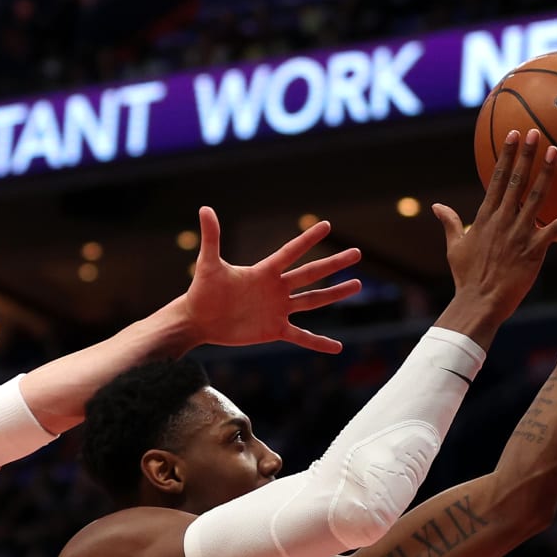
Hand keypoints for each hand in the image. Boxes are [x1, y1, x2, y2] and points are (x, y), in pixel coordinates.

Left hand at [181, 205, 361, 352]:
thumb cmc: (202, 290)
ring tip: (357, 284)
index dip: (308, 239)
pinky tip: (337, 347)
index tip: (326, 225)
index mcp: (264, 272)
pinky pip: (301, 336)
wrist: (199, 320)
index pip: (291, 252)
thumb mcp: (208, 264)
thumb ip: (211, 238)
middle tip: (357, 253)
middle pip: (311, 274)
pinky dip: (318, 342)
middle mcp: (276, 288)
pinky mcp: (274, 330)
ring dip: (334, 294)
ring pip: (313, 300)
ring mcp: (278, 310)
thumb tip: (204, 209)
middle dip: (334, 264)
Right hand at [433, 130, 556, 320]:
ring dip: (546, 174)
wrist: (479, 303)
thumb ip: (449, 223)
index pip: (497, 180)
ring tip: (555, 151)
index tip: (513, 135)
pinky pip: (555, 230)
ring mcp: (519, 234)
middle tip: (535, 131)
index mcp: (485, 218)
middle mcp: (502, 221)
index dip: (506, 156)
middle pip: (517, 181)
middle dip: (526, 155)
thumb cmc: (466, 278)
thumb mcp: (455, 247)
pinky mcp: (534, 251)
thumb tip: (436, 206)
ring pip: (536, 198)